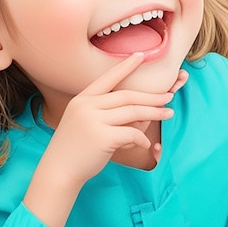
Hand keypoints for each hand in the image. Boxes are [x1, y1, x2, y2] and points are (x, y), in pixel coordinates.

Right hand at [51, 53, 184, 183]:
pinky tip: (146, 144)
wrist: (58, 172)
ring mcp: (93, 121)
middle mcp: (87, 106)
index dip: (126, 66)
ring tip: (169, 113)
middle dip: (151, 96)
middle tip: (169, 96)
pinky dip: (141, 139)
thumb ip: (105, 111)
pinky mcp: (102, 137)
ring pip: (132, 112)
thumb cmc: (76, 147)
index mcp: (83, 99)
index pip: (109, 78)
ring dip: (154, 113)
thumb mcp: (85, 122)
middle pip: (127, 96)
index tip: (141, 55)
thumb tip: (140, 109)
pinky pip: (131, 134)